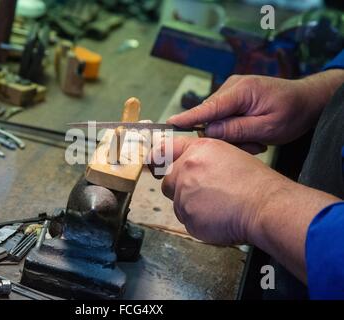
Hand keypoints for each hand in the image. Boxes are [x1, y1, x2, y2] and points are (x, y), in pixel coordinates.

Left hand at [151, 137, 290, 244]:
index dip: (158, 159)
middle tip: (203, 194)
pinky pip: (188, 221)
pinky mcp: (188, 217)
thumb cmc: (254, 182)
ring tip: (218, 207)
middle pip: (167, 181)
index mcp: (197, 151)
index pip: (164, 150)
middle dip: (180, 189)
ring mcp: (185, 194)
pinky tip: (218, 218)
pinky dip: (200, 222)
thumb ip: (201, 158)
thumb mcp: (227, 155)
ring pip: (178, 204)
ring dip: (192, 207)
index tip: (155, 164)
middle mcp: (186, 169)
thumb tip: (185, 163)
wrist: (266, 206)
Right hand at [168, 74, 337, 152]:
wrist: (307, 100)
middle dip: (225, 136)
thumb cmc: (292, 112)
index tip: (169, 125)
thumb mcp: (267, 127)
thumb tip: (208, 133)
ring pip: (216, 120)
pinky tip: (252, 134)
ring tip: (256, 140)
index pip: (208, 107)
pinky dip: (235, 130)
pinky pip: (223, 118)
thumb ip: (236, 129)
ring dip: (232, 135)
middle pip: (210, 117)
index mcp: (241, 91)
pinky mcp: (232, 99)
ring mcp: (231, 92)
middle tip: (252, 145)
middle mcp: (232, 88)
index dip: (188, 118)